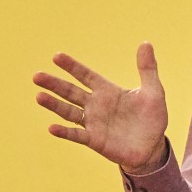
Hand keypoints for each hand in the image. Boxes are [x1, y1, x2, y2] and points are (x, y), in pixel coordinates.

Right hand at [34, 43, 169, 173]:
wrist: (152, 147)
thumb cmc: (152, 119)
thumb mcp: (154, 92)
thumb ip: (148, 69)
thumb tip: (146, 43)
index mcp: (107, 91)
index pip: (85, 75)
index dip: (72, 66)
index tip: (56, 56)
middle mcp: (96, 105)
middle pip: (71, 92)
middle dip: (54, 84)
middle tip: (37, 76)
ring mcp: (93, 123)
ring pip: (69, 112)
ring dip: (54, 105)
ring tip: (39, 96)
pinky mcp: (94, 140)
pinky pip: (77, 134)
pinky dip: (65, 132)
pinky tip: (52, 128)